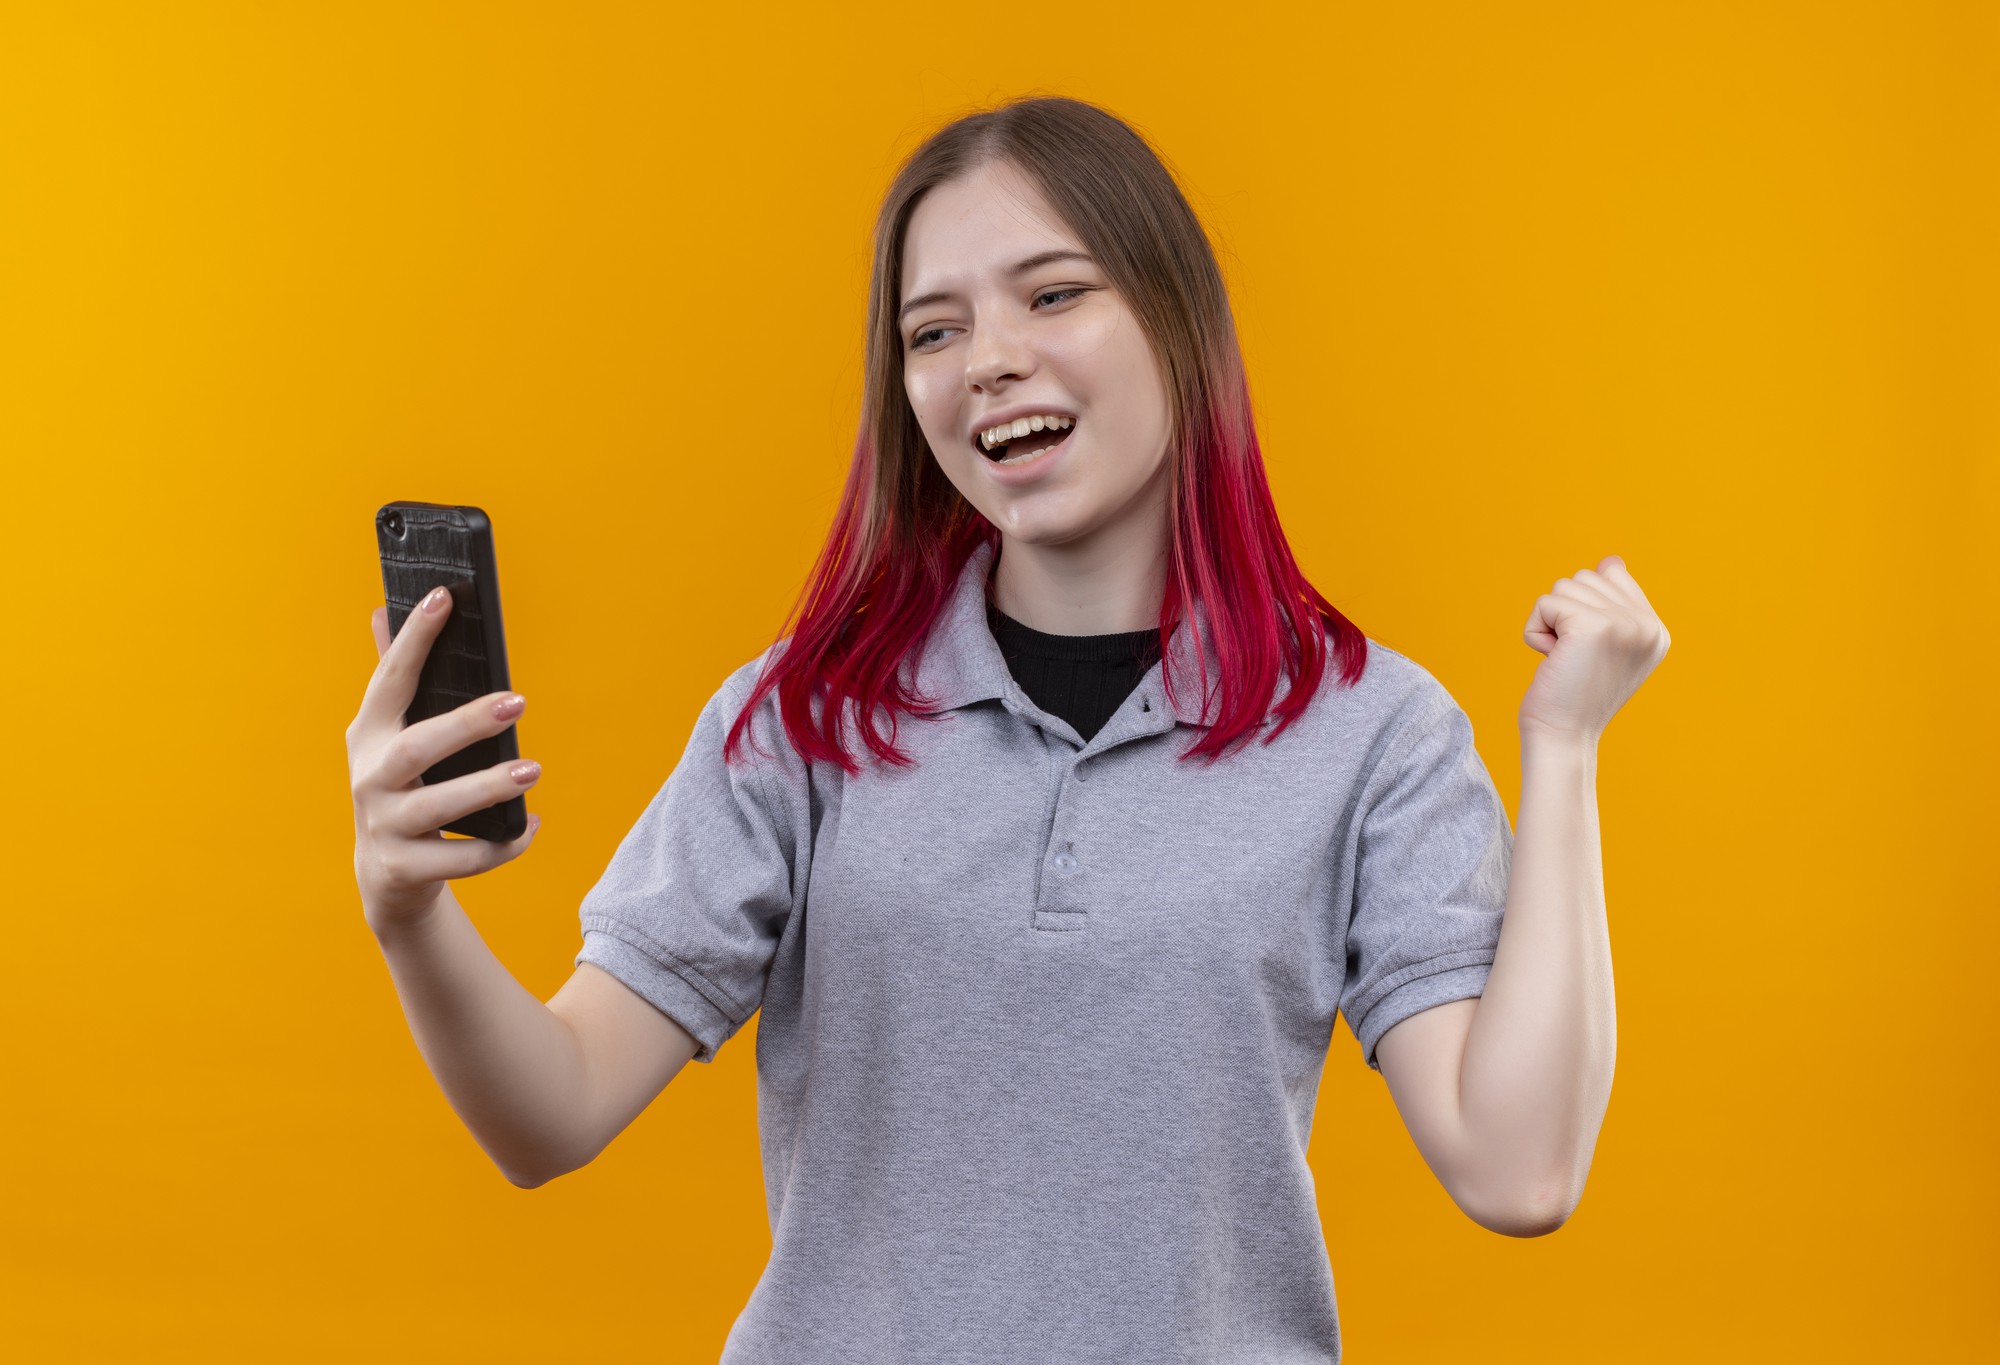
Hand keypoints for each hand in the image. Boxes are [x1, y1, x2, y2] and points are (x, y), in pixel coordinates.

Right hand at [346, 586, 542, 934]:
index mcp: (369, 734)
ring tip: (532, 769)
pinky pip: (461, 859)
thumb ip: (393, 679)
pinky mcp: (403, 869)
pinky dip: (501, 845)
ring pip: (436, 808)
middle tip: (518, 702)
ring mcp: (383, 826)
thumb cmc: (403, 787)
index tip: (443, 597)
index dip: (413, 639)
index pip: (390, 679)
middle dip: (465, 724)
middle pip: (415, 748)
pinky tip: (532, 824)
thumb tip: (382, 610)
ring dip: (486, 788)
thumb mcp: (391, 736)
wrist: (388, 876)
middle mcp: (369, 778)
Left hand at [1518, 555, 1670, 744]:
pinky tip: (1551, 661)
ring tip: (1564, 660)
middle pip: (1585, 577)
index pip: (1612, 574)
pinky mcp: (1593, 626)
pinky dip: (1536, 632)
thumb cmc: (1573, 694)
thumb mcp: (1601, 646)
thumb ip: (1610, 603)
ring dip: (1550, 624)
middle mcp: (1647, 625)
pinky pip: (1545, 604)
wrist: (1562, 737)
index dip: (1583, 607)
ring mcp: (1624, 624)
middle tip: (1573, 659)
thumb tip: (1612, 559)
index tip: (1587, 651)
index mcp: (1655, 630)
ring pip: (1563, 587)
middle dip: (1564, 615)